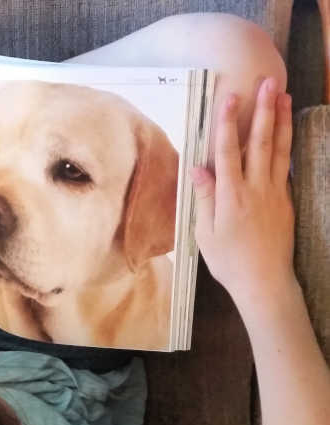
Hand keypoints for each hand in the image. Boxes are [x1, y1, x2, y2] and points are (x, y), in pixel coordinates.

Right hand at [191, 77, 295, 314]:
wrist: (264, 281)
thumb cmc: (229, 261)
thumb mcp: (206, 234)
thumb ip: (204, 198)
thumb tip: (198, 169)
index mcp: (232, 197)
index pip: (228, 153)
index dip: (228, 124)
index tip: (230, 98)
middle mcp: (256, 189)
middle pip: (260, 143)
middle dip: (264, 110)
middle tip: (269, 82)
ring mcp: (275, 193)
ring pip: (279, 149)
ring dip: (282, 120)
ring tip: (284, 95)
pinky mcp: (286, 200)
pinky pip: (286, 166)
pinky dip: (286, 144)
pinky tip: (287, 131)